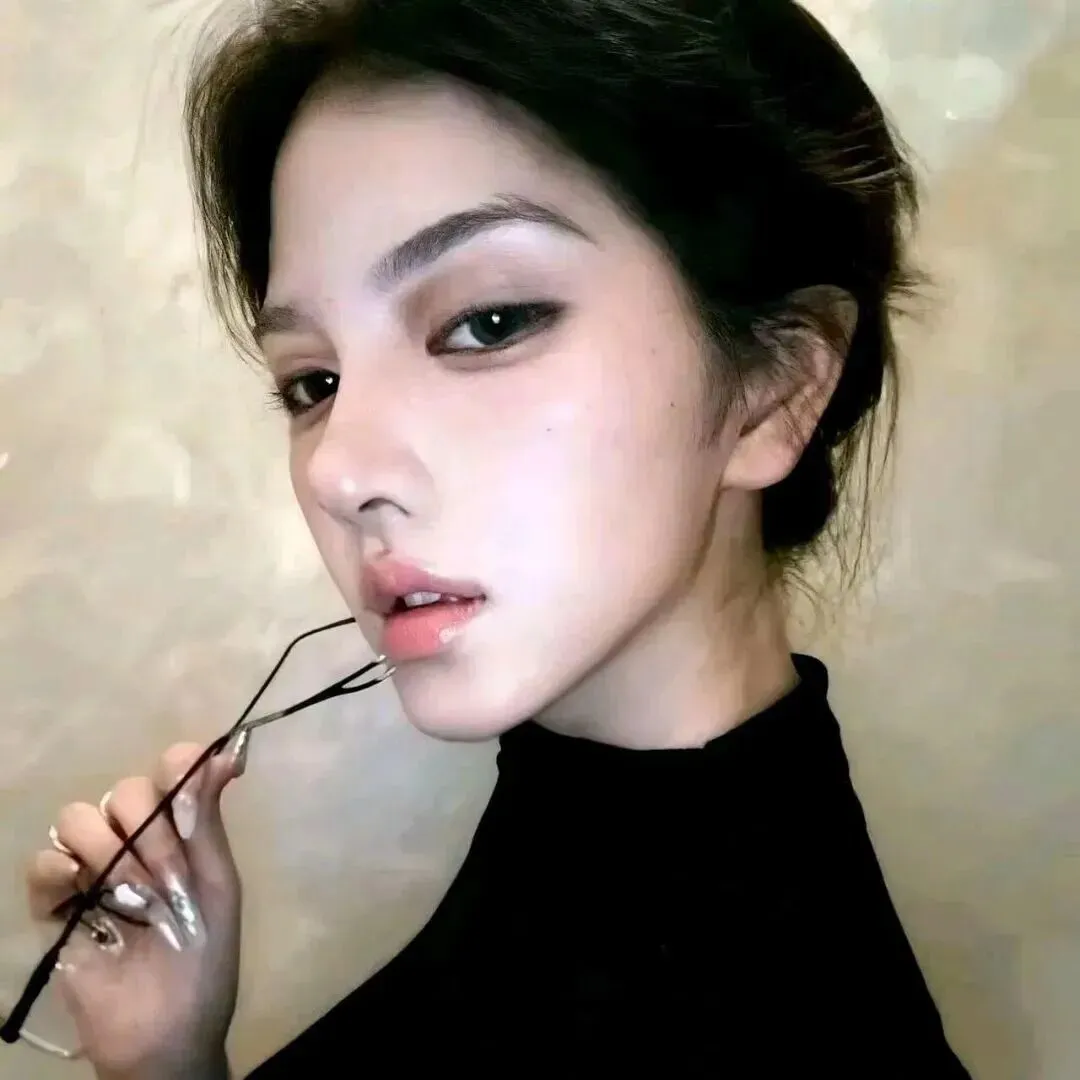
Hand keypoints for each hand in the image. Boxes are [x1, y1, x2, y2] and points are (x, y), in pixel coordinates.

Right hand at [26, 737, 246, 1079]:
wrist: (167, 1031)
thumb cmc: (204, 958)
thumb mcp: (218, 887)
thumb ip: (209, 822)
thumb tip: (227, 756)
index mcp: (180, 832)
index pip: (171, 770)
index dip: (179, 766)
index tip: (189, 778)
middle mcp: (134, 840)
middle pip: (126, 792)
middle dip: (150, 832)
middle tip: (167, 879)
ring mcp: (92, 870)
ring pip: (80, 818)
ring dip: (109, 852)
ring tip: (129, 899)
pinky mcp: (55, 905)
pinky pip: (43, 863)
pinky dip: (59, 868)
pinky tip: (82, 891)